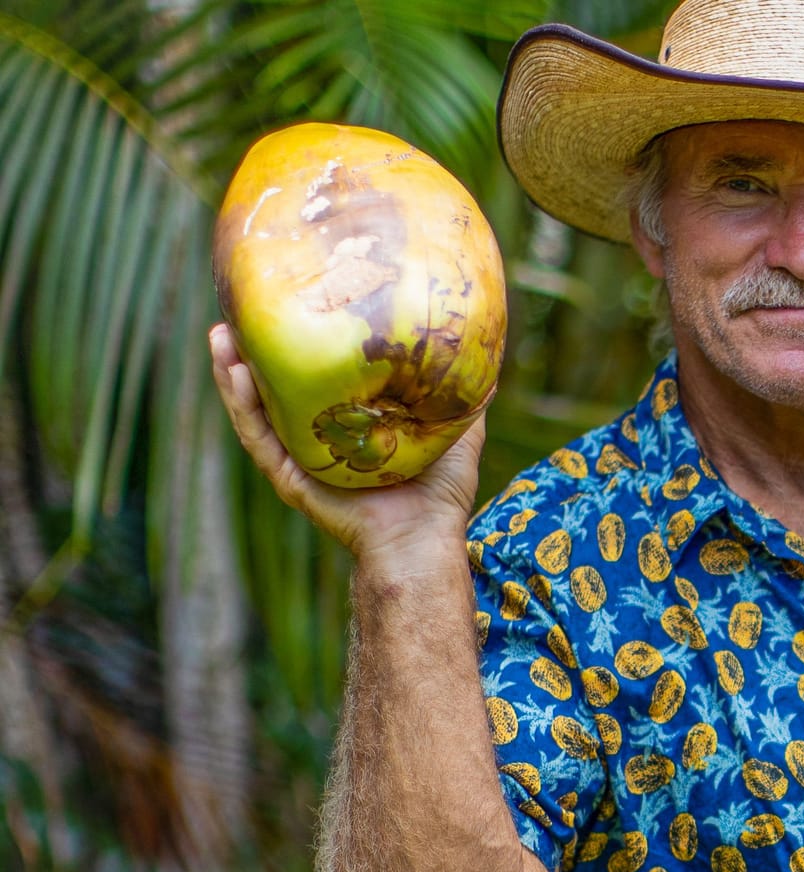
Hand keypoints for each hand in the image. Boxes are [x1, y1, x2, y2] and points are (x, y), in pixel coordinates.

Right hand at [209, 323, 484, 566]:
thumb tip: (487, 356)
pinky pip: (258, 438)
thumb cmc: (441, 492)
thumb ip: (461, 397)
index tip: (288, 304)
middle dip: (253, 351)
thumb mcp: (454, 431)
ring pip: (254, 408)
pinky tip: (235, 374)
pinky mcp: (290, 478)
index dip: (297, 346)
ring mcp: (299, 459)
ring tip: (221, 333)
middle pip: (274, 388)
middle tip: (239, 310)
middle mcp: (316, 440)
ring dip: (233, 371)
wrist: (424, 538)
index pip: (314, 379)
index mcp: (347, 426)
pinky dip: (243, 406)